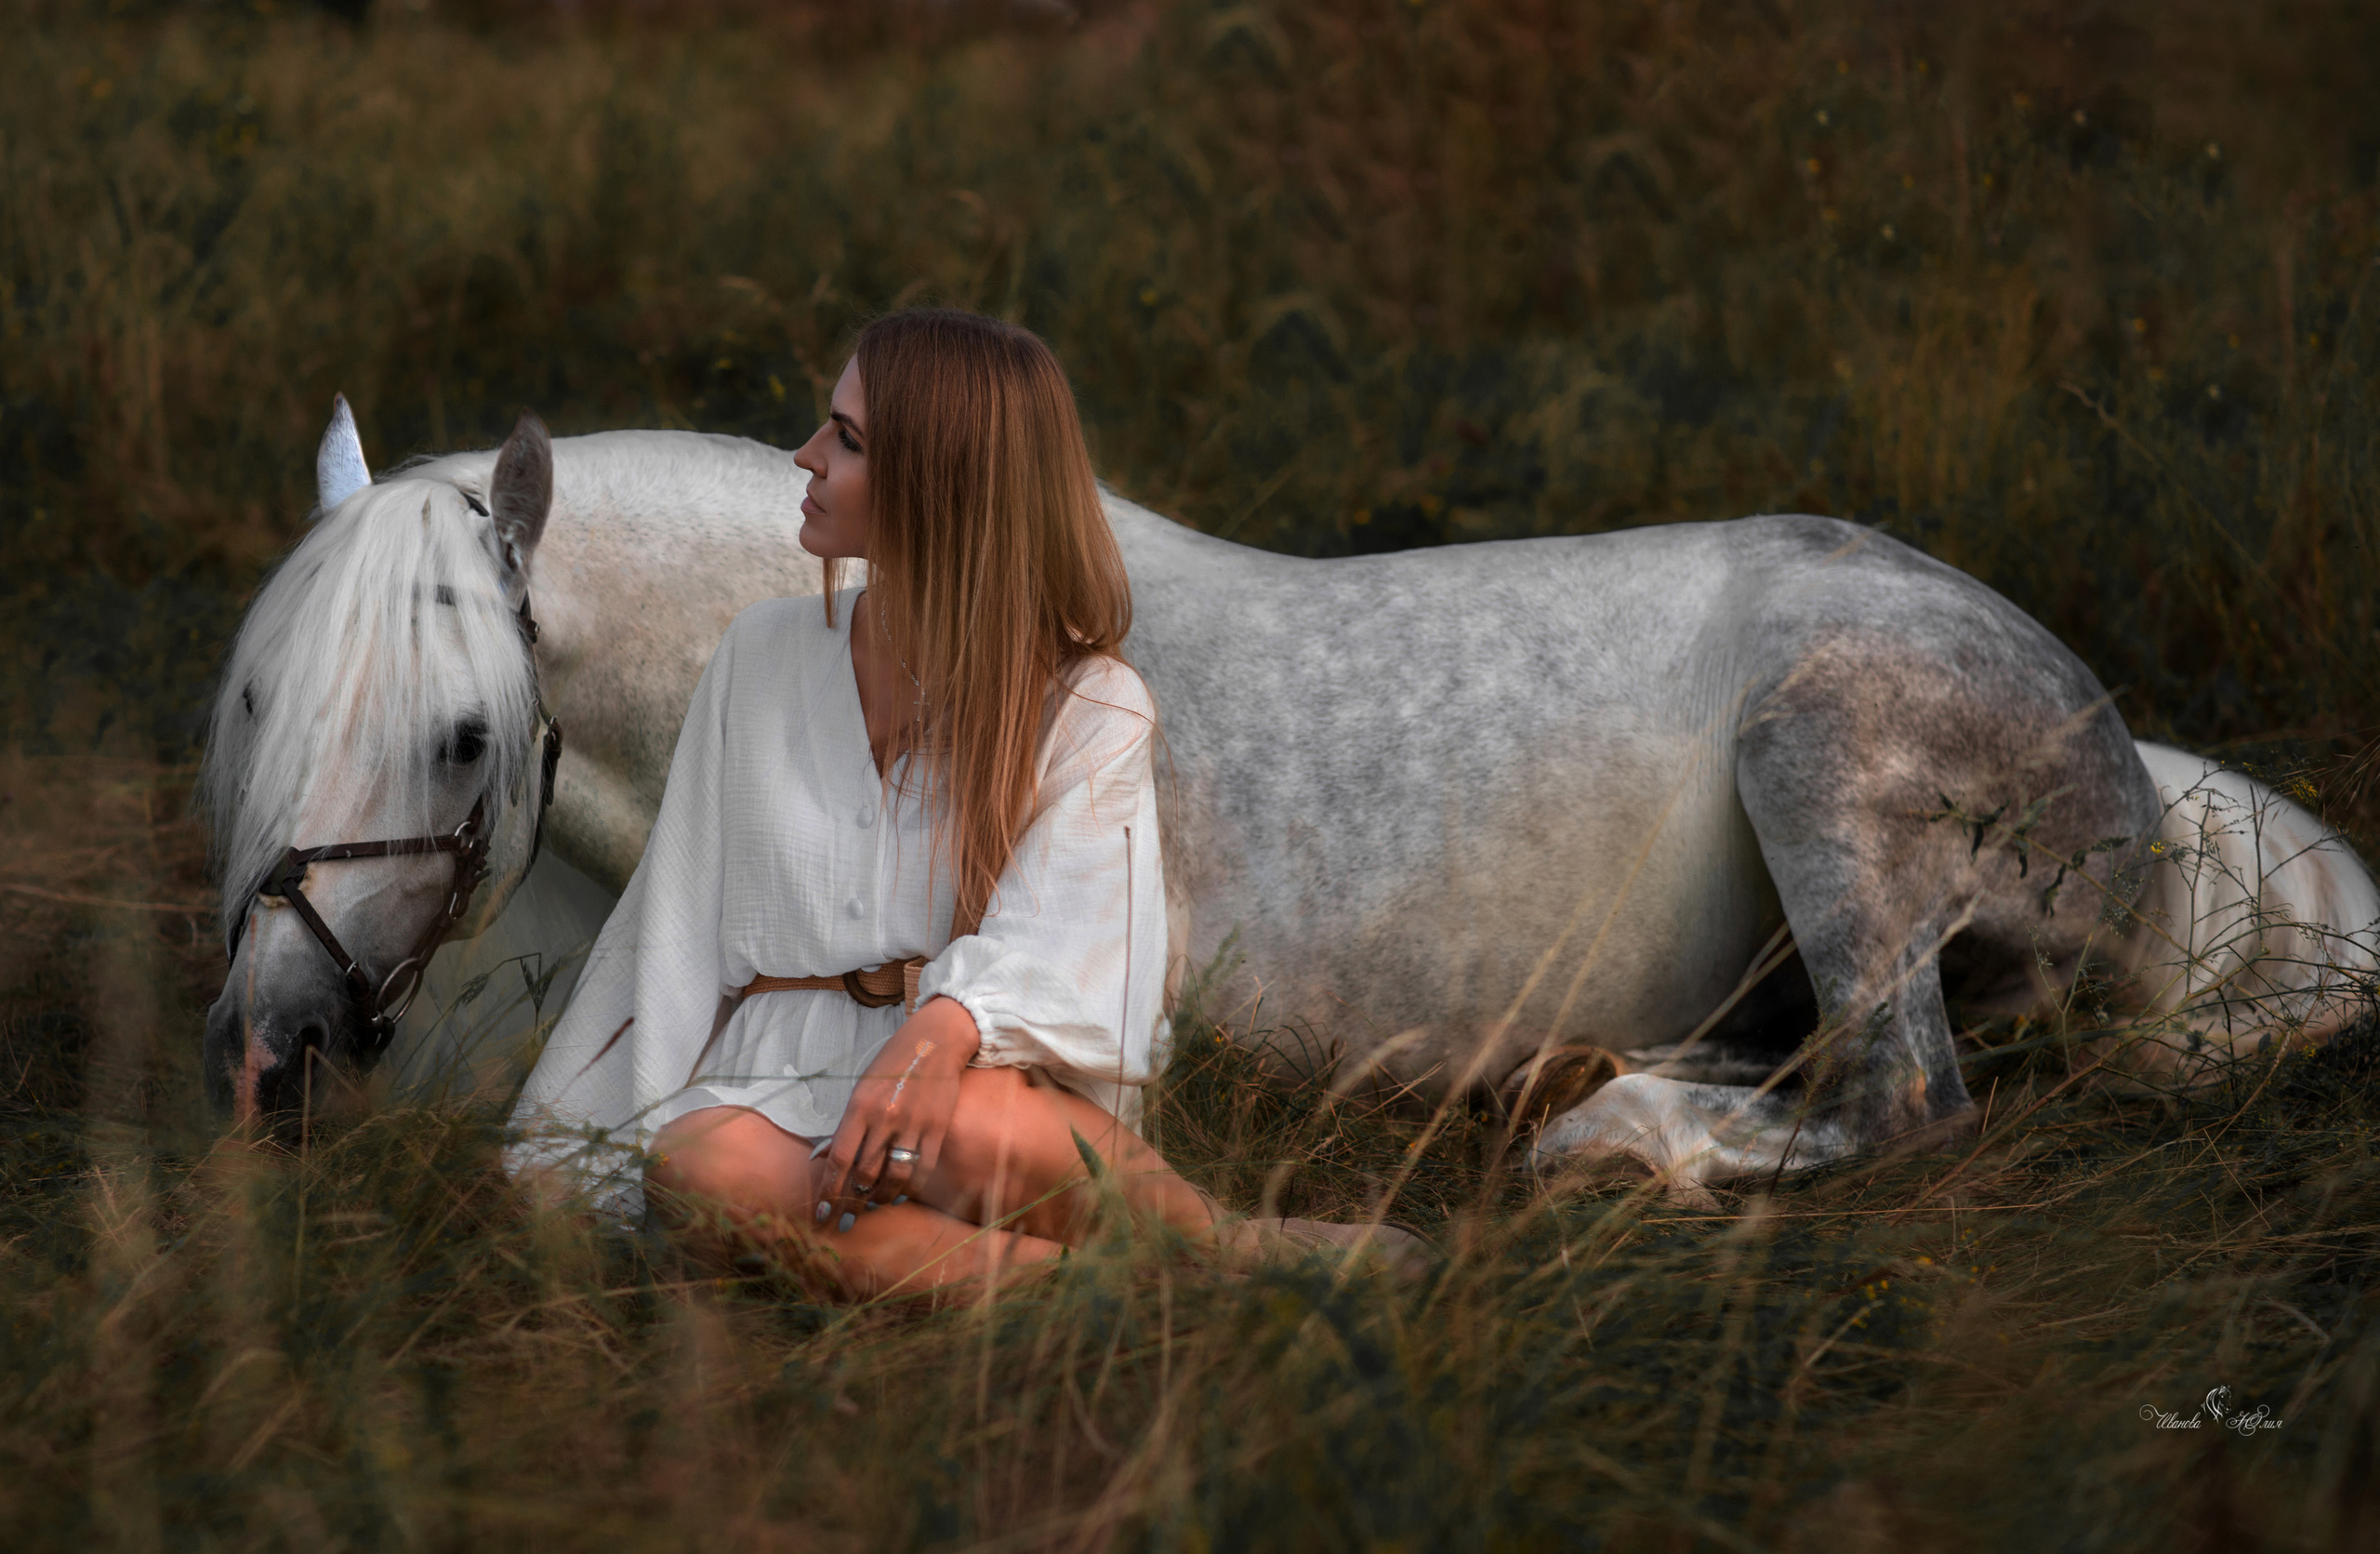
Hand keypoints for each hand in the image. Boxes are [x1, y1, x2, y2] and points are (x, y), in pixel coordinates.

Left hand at [818, 997, 980, 1229]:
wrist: (933, 1044)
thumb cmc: (890, 1067)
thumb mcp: (860, 1090)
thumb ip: (844, 1126)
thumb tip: (821, 1158)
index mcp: (860, 1107)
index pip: (840, 1158)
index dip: (829, 1190)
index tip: (823, 1212)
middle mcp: (885, 1118)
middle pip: (866, 1173)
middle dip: (853, 1202)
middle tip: (847, 1218)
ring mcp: (913, 1124)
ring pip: (895, 1176)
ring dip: (881, 1198)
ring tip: (874, 1204)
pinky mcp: (936, 1129)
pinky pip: (922, 1169)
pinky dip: (910, 1187)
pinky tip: (900, 1193)